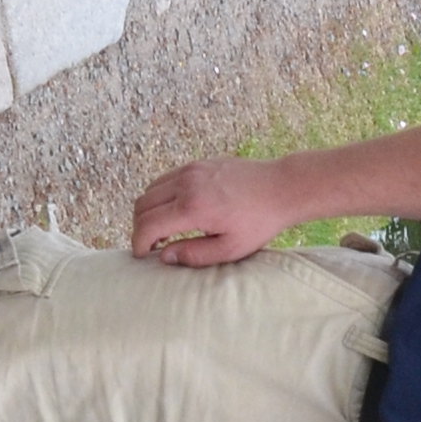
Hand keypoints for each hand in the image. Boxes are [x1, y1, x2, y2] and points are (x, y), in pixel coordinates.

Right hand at [131, 158, 292, 266]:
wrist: (281, 188)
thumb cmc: (259, 222)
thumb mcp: (230, 249)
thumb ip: (194, 255)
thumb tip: (164, 257)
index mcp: (193, 207)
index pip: (147, 225)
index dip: (138, 243)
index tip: (143, 256)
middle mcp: (187, 184)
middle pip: (142, 204)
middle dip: (140, 227)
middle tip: (152, 245)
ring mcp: (191, 170)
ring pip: (151, 189)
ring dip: (150, 211)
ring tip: (165, 230)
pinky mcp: (198, 164)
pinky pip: (166, 179)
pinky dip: (162, 196)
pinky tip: (177, 212)